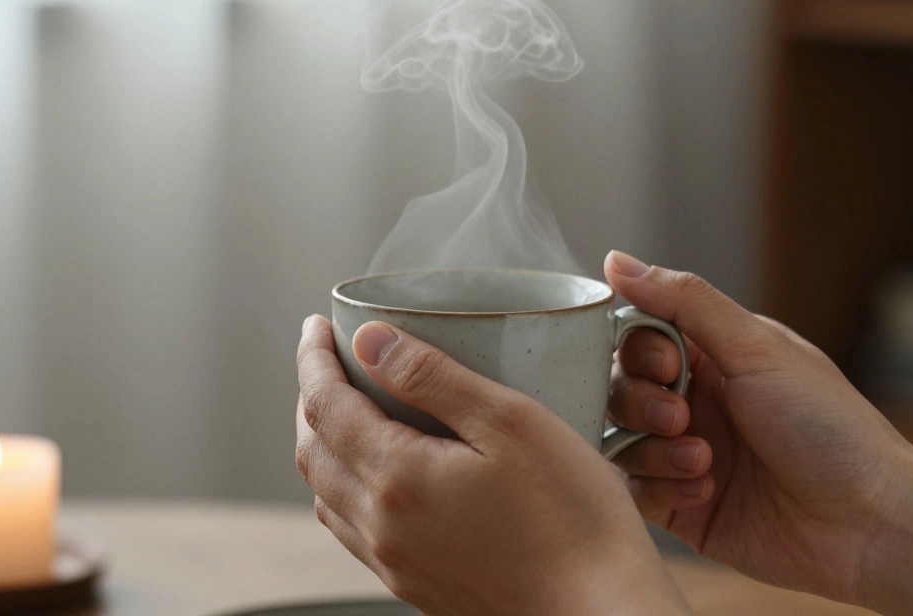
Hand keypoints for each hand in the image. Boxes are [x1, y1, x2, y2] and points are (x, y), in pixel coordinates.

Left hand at [295, 315, 693, 615]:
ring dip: (324, 442)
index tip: (318, 326)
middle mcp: (381, 527)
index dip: (314, 359)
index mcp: (398, 478)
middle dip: (311, 396)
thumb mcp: (511, 423)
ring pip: (326, 493)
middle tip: (331, 358)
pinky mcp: (414, 583)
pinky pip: (352, 527)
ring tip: (349, 405)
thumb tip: (370, 340)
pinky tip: (380, 468)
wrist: (600, 612)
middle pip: (313, 451)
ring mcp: (395, 562)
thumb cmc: (573, 518)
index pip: (324, 405)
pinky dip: (346, 484)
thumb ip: (433, 377)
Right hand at [604, 251, 912, 615]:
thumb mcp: (756, 348)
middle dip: (641, 402)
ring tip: (703, 460)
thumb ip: (683, 301)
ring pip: (620, 441)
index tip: (670, 365)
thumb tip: (617, 260)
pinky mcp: (684, 506)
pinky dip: (663, 488)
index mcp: (715, 356)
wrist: (870, 522)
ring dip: (653, 449)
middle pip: (619, 388)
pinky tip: (706, 489)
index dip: (638, 350)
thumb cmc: (830, 427)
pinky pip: (636, 492)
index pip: (638, 337)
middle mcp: (697, 402)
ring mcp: (687, 455)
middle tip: (681, 416)